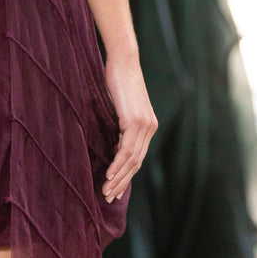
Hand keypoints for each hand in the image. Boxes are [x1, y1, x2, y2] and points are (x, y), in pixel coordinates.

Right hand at [102, 55, 156, 202]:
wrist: (123, 61)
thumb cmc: (117, 81)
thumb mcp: (118, 108)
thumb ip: (118, 126)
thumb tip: (110, 144)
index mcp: (148, 126)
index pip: (137, 157)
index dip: (126, 175)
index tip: (114, 189)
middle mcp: (150, 127)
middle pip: (136, 163)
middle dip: (122, 182)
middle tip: (109, 196)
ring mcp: (145, 125)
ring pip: (132, 159)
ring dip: (118, 177)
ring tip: (106, 190)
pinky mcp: (135, 121)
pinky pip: (126, 148)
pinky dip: (117, 163)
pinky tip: (108, 174)